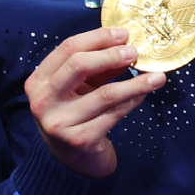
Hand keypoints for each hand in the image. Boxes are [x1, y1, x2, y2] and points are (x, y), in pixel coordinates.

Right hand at [26, 26, 163, 177]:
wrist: (71, 160)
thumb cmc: (75, 114)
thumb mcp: (79, 87)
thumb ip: (97, 67)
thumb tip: (125, 44)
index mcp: (38, 81)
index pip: (67, 48)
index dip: (98, 37)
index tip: (124, 34)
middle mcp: (43, 101)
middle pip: (78, 65)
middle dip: (111, 55)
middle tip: (135, 52)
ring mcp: (59, 122)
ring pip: (104, 94)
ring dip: (134, 83)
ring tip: (156, 77)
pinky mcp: (79, 140)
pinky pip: (114, 115)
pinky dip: (132, 102)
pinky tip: (144, 95)